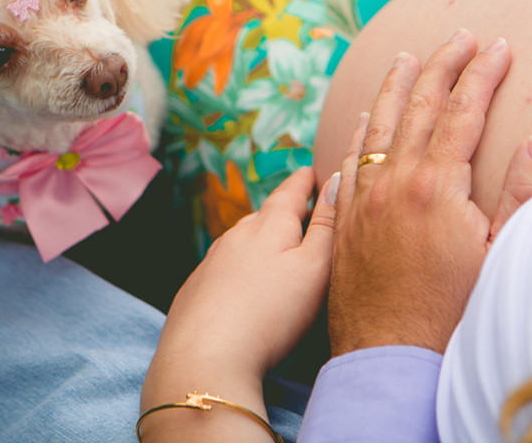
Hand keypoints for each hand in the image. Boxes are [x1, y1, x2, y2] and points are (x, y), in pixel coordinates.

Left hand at [144, 166, 333, 406]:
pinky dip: (242, 269)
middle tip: (307, 215)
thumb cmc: (270, 313)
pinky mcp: (196, 288)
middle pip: (267, 215)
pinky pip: (225, 267)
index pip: (292, 189)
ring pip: (244, 240)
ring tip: (280, 252)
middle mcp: (237, 234)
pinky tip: (248, 289)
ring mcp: (212, 260)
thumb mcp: (314, 268)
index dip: (307, 179)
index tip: (316, 172)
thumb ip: (327, 225)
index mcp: (270, 224)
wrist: (205, 358)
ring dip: (263, 241)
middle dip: (287, 213)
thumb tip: (335, 183)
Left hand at [327, 30, 531, 355]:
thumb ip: (521, 194)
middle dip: (443, 64)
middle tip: (460, 37)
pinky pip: (351, 157)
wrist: (392, 357)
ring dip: (397, 86)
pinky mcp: (347, 218)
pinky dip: (363, 128)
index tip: (500, 46)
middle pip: (420, 105)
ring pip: (379, 124)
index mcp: (436, 185)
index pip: (464, 111)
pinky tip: (369, 115)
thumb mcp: (502, 256)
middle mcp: (394, 181)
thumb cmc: (455, 313)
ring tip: (409, 57)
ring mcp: (364, 197)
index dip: (484, 73)